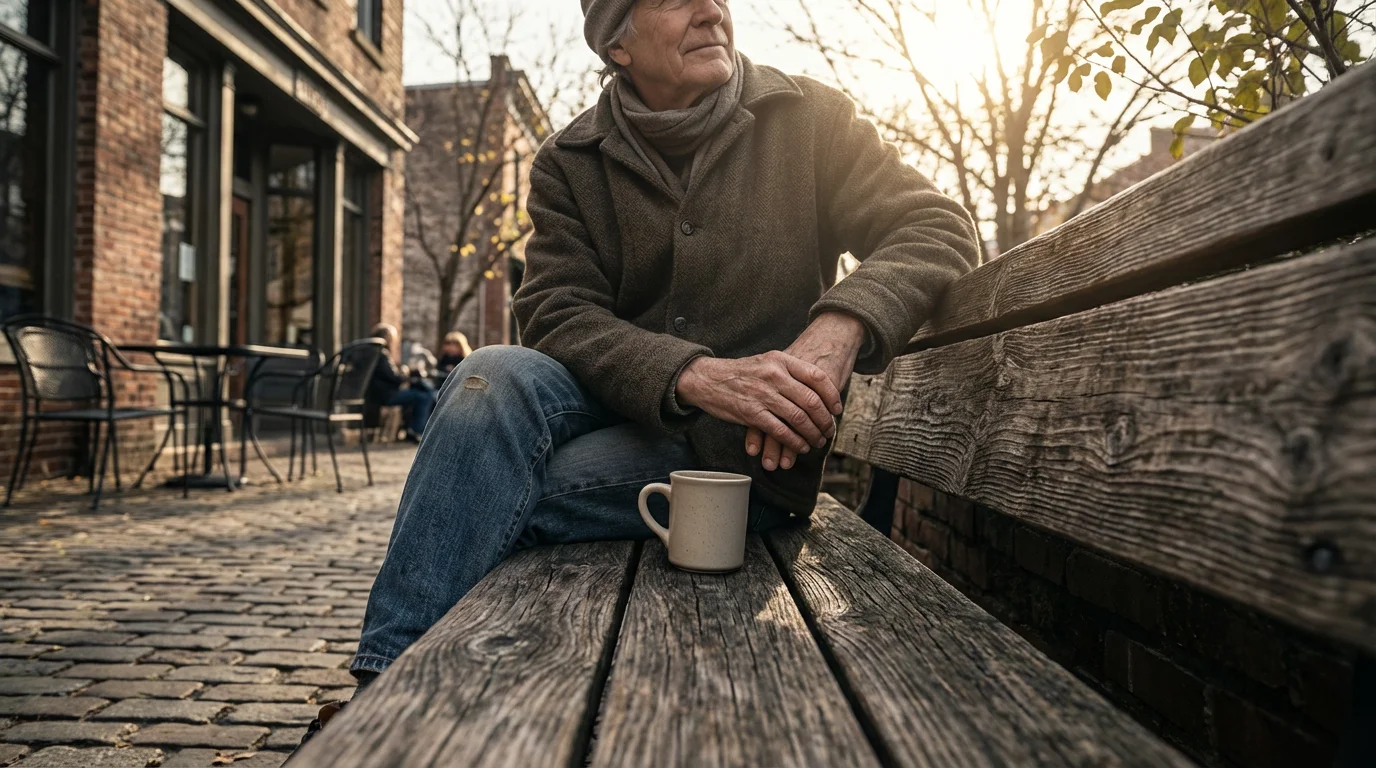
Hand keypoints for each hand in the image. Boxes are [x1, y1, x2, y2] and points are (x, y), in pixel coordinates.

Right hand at [747, 312, 864, 469]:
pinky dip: (794, 442)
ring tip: (817, 441)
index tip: (837, 408)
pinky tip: (800, 446)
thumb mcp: (767, 362)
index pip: (817, 376)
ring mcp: (763, 395)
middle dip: (824, 420)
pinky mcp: (752, 413)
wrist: (707, 378)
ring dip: (812, 434)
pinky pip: (781, 431)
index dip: (832, 395)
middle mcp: (774, 375)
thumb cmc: (740, 372)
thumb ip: (789, 371)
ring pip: (799, 418)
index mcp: (780, 360)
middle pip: (811, 401)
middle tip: (829, 430)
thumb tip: (817, 388)